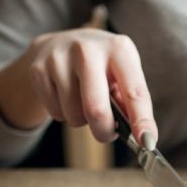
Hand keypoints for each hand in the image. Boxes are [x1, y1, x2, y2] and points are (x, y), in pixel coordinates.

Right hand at [0, 29, 156, 143]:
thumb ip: (131, 102)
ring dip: (82, 121)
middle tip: (106, 133)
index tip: (147, 143)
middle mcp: (88, 49)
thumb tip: (142, 136)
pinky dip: (64, 114)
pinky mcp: (38, 69)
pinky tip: (66, 96)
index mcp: (119, 49)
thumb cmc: (101, 66)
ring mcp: (60, 58)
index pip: (134, 91)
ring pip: (74, 115)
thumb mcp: (122, 73)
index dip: (142, 120)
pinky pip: (55, 113)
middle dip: (104, 131)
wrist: (60, 44)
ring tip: (83, 102)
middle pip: (96, 109)